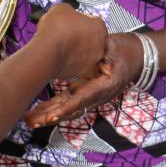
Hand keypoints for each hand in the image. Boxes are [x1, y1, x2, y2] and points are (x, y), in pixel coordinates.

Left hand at [24, 32, 142, 128]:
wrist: (137, 56)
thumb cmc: (125, 50)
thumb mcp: (114, 47)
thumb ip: (98, 50)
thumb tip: (83, 46)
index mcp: (105, 85)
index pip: (83, 99)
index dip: (66, 108)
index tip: (51, 116)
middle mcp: (97, 95)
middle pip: (71, 109)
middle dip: (50, 116)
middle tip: (31, 120)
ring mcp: (90, 95)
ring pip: (67, 108)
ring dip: (47, 114)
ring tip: (28, 119)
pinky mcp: (83, 91)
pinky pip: (66, 101)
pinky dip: (52, 107)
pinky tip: (36, 111)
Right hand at [36, 4, 107, 78]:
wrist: (47, 50)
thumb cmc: (56, 30)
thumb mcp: (61, 8)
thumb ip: (69, 11)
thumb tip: (65, 12)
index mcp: (99, 25)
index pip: (94, 22)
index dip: (83, 22)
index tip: (74, 23)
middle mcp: (100, 44)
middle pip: (94, 39)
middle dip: (83, 38)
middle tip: (70, 36)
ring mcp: (93, 59)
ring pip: (88, 55)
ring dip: (79, 52)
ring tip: (65, 49)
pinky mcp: (84, 72)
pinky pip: (81, 68)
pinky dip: (73, 65)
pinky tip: (64, 59)